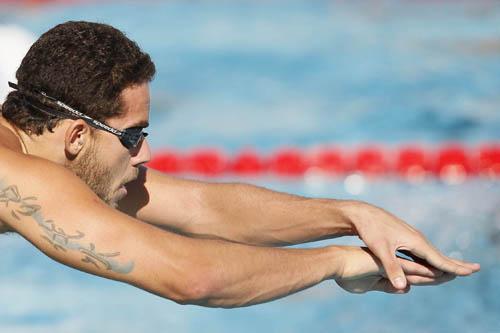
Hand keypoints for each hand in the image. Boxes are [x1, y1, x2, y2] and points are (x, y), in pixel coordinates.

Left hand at [343, 201, 479, 289]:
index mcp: (415, 241)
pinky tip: (432, 262)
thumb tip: (402, 287)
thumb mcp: (380, 250)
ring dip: (445, 261)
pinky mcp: (403, 237)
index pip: (438, 259)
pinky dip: (431, 258)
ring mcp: (410, 237)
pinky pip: (422, 251)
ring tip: (457, 268)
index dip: (454, 267)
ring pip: (431, 252)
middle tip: (475, 269)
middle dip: (456, 263)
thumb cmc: (370, 230)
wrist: (361, 214)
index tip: (470, 272)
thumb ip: (392, 268)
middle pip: (439, 255)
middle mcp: (416, 238)